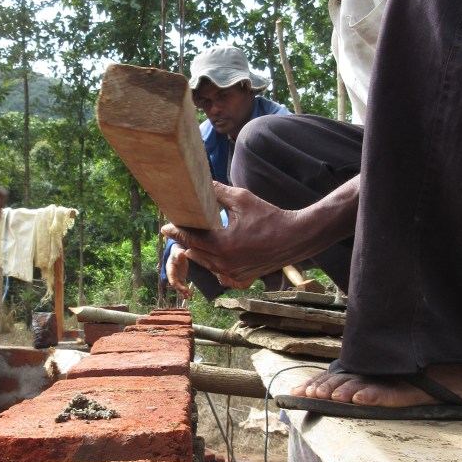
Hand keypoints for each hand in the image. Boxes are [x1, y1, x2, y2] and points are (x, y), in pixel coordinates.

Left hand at [162, 183, 302, 285]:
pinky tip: (213, 256)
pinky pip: (220, 274)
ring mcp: (233, 274)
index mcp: (222, 245)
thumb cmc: (270, 217)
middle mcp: (225, 263)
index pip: (191, 237)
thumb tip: (200, 182)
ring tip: (192, 241)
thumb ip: (217, 192)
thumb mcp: (242, 199)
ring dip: (199, 253)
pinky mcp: (242, 279)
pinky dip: (214, 265)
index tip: (165, 227)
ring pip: (206, 265)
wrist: (295, 237)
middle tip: (177, 230)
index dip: (177, 231)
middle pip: (195, 252)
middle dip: (186, 240)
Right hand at [165, 244, 192, 298]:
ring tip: (188, 297)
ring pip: (178, 286)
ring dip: (182, 292)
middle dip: (179, 288)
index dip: (172, 280)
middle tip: (185, 291)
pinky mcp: (181, 279)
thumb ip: (179, 254)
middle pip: (174, 283)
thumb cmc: (177, 253)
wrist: (178, 255)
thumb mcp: (178, 252)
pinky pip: (183, 286)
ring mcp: (176, 278)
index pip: (170, 275)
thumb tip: (181, 254)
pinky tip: (190, 295)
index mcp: (170, 268)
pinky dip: (186, 291)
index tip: (174, 285)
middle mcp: (172, 274)